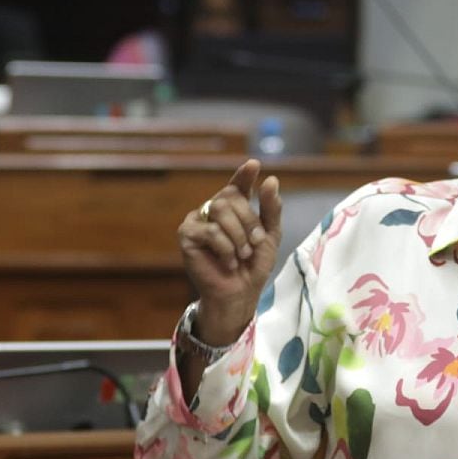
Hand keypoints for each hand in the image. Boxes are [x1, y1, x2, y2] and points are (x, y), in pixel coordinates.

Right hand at [178, 159, 281, 344]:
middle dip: (249, 222)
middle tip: (255, 244)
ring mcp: (198, 221)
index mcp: (233, 208)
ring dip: (238, 236)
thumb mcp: (270, 235)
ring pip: (220, 210)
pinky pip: (211, 231)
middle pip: (230, 197)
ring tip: (241, 255)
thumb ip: (271, 208)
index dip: (244, 174)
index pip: (237, 185)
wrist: (240, 293)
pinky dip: (225, 248)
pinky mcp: (187, 235)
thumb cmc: (253, 266)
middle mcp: (213, 210)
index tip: (254, 165)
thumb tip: (270, 180)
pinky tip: (228, 262)